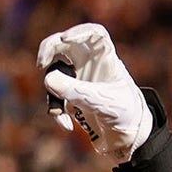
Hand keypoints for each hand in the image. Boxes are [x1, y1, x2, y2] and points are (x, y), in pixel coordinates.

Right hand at [37, 23, 151, 163]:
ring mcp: (80, 80)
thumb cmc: (126, 117)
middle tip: (41, 64)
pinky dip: (56, 110)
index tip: (65, 39)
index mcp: (107, 61)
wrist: (129, 140)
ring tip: (61, 114)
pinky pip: (55, 94)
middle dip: (49, 50)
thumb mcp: (102, 103)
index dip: (79, 31)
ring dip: (52, 92)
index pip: (95, 34)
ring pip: (54, 72)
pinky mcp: (72, 96)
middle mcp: (92, 66)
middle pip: (64, 44)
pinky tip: (66, 125)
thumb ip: (76, 91)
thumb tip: (47, 79)